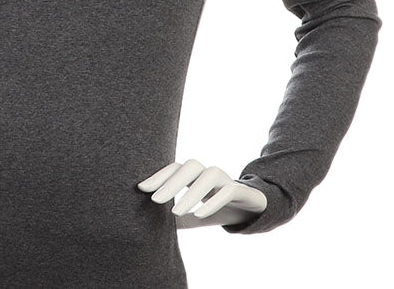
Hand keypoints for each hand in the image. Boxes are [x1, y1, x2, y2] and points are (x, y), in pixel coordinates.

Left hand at [137, 159, 267, 229]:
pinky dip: (214, 200)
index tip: (141, 188)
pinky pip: (229, 189)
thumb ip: (178, 220)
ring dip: (191, 192)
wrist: (253, 212)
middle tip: (155, 200)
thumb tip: (151, 228)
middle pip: (191, 166)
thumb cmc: (219, 210)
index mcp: (196, 177)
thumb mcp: (196, 217)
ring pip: (210, 174)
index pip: (176, 168)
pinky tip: (199, 214)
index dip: (159, 175)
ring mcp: (227, 180)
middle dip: (172, 181)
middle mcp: (209, 174)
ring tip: (175, 212)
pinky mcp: (243, 191)